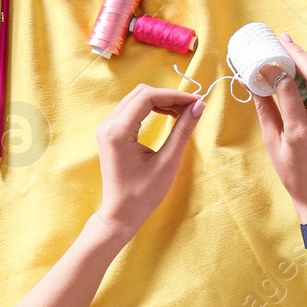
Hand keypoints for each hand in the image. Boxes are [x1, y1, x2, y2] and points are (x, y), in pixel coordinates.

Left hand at [94, 85, 204, 239]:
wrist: (121, 213)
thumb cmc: (144, 193)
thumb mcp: (168, 162)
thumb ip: (182, 130)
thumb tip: (199, 106)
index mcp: (118, 131)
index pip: (147, 97)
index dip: (174, 95)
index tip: (196, 101)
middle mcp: (108, 125)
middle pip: (140, 93)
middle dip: (168, 96)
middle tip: (191, 107)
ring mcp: (107, 128)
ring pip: (136, 99)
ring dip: (161, 101)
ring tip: (183, 112)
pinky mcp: (110, 133)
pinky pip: (132, 109)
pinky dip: (152, 108)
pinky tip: (169, 116)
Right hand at [254, 34, 306, 221]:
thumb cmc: (294, 174)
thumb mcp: (273, 146)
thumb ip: (265, 113)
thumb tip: (253, 84)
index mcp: (299, 131)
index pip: (287, 89)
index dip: (275, 70)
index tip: (265, 60)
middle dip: (297, 54)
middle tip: (284, 41)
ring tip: (299, 51)